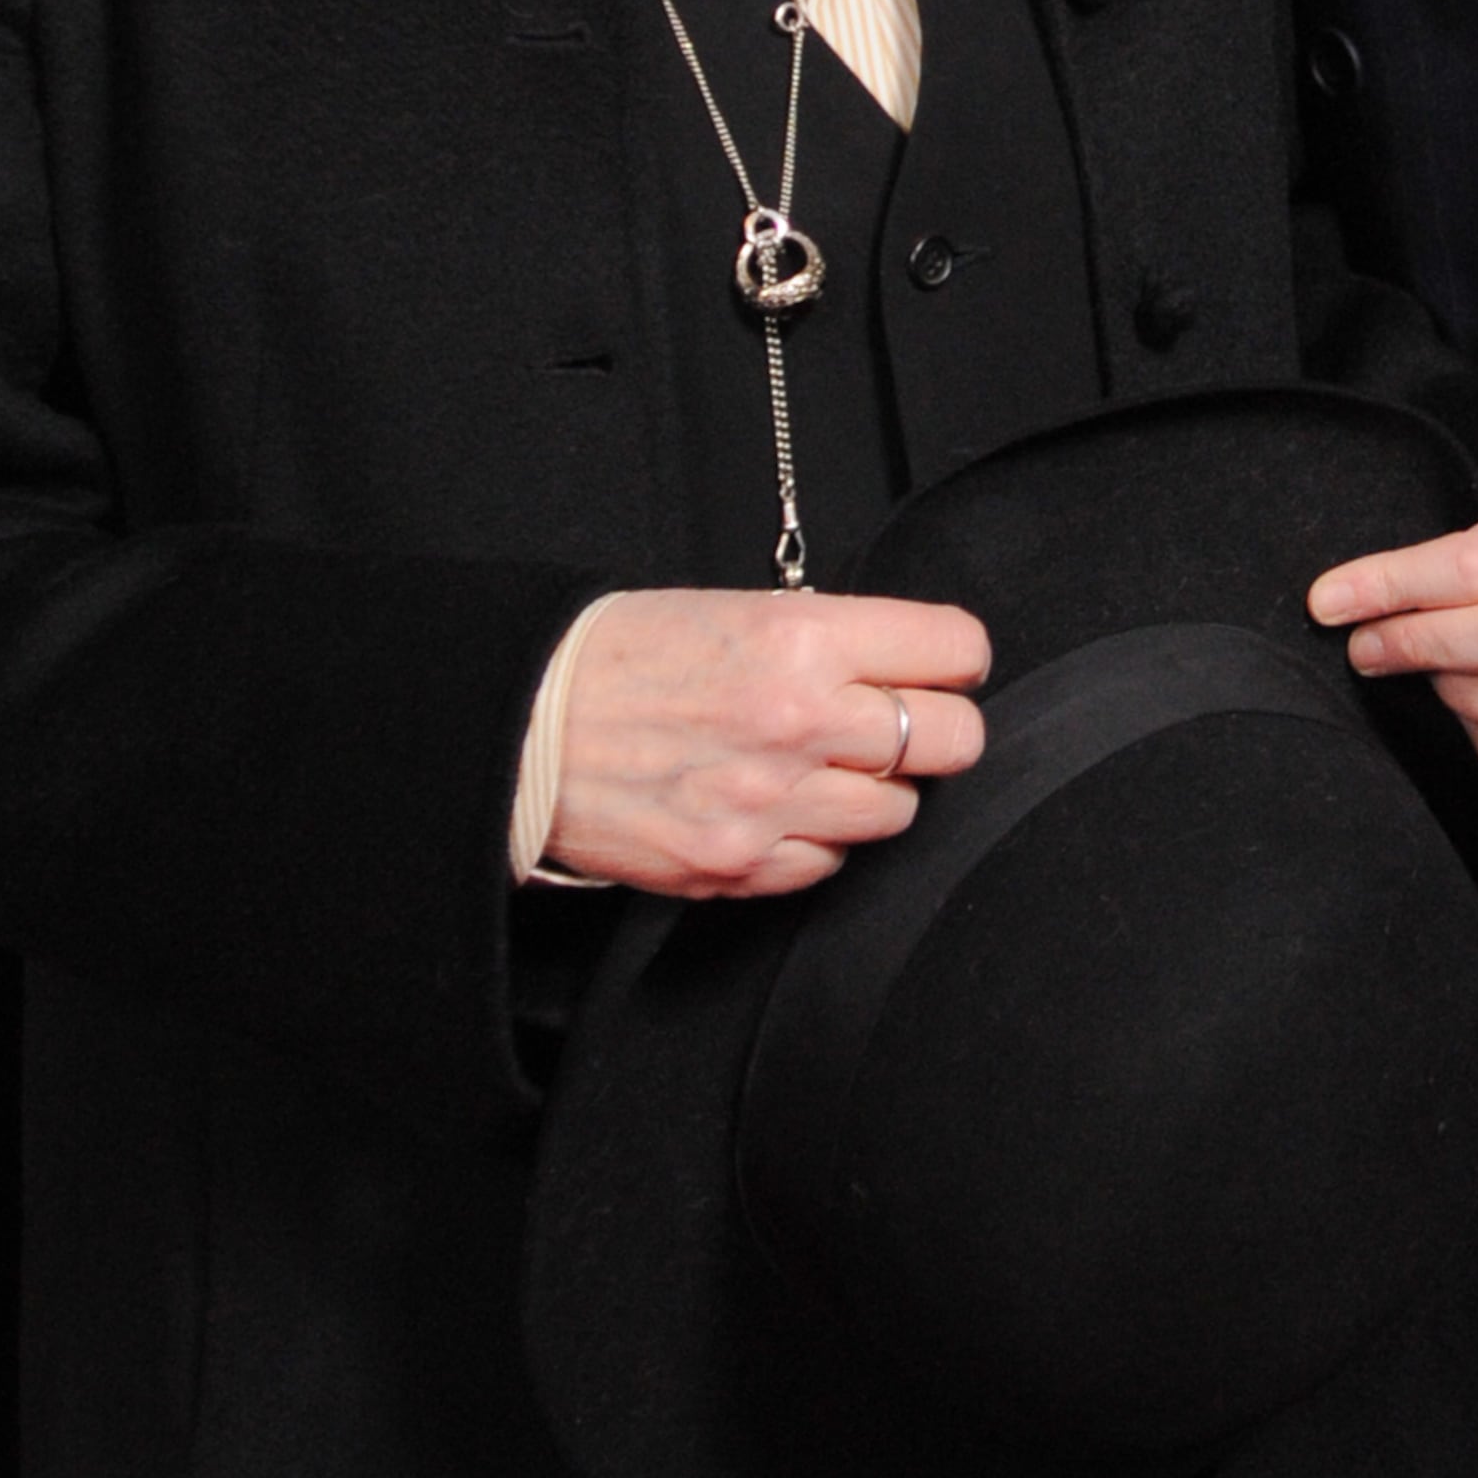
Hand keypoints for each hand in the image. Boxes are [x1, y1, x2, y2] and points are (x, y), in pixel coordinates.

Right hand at [542, 588, 991, 904]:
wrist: (522, 726)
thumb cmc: (620, 656)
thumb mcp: (737, 611)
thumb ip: (829, 641)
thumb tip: (904, 666)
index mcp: (802, 641)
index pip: (956, 650)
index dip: (951, 657)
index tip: (938, 664)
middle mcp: (800, 723)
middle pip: (953, 739)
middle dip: (932, 726)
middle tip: (892, 718)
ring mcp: (773, 805)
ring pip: (900, 811)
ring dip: (872, 788)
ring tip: (818, 763)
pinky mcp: (740, 867)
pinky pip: (831, 862)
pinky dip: (817, 838)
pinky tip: (776, 804)